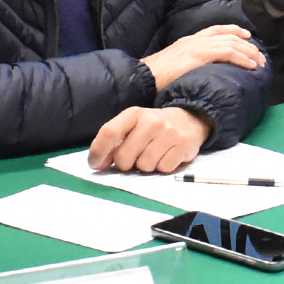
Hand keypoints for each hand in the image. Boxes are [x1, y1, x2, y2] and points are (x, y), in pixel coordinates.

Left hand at [89, 106, 210, 172]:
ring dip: (146, 166)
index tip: (95, 164)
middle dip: (124, 164)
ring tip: (152, 154)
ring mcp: (169, 133)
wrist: (189, 118)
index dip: (98, 151)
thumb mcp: (133, 126)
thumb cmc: (153, 126)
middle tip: (132, 159)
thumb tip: (97, 163)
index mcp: (134, 114)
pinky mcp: (183, 146)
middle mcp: (152, 121)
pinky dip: (162, 167)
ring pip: (145, 166)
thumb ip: (114, 142)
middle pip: (124, 156)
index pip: (110, 132)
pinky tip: (165, 156)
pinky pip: (163, 169)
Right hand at [142, 24, 264, 90]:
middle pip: (229, 36)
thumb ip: (188, 64)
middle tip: (260, 55)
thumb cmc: (156, 76)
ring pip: (232, 44)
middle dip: (247, 45)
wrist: (145, 76)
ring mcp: (198, 45)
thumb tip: (199, 73)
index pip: (216, 30)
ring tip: (260, 62)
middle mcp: (196, 39)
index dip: (234, 31)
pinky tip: (250, 66)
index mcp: (190, 40)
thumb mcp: (175, 64)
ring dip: (249, 53)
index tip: (246, 36)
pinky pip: (228, 53)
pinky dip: (242, 59)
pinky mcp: (201, 54)